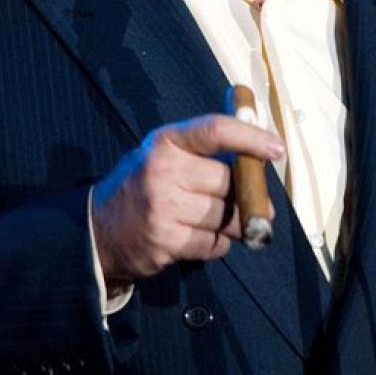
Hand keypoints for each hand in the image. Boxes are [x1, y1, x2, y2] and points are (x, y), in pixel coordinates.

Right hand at [91, 113, 284, 285]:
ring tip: (215, 218)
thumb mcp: (165, 153)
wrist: (99, 229)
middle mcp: (162, 171)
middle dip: (242, 193)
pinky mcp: (166, 243)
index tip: (276, 149)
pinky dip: (217, 242)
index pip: (215, 131)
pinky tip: (198, 235)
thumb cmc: (142, 185)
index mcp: (165, 142)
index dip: (251, 138)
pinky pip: (215, 243)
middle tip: (245, 198)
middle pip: (227, 180)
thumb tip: (259, 149)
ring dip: (231, 221)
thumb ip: (205, 148)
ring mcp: (163, 209)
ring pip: (226, 215)